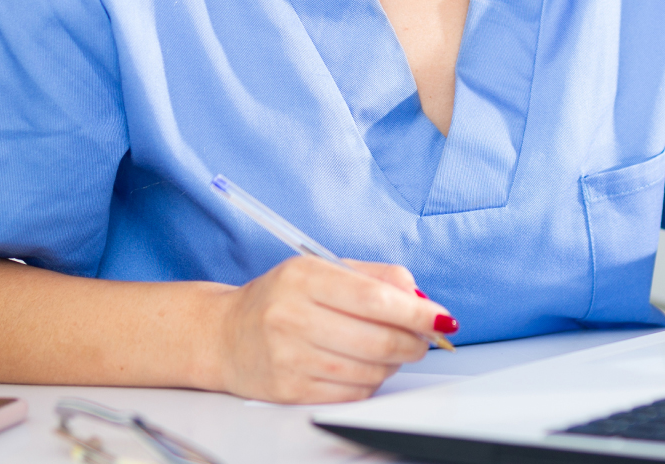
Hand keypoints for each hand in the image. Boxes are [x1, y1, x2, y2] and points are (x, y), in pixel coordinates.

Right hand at [211, 256, 457, 403]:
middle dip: (413, 342)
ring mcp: (289, 357)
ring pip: (369, 370)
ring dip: (393, 363)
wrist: (223, 335)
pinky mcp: (289, 390)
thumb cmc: (280, 299)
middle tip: (422, 339)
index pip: (375, 299)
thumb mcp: (321, 270)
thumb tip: (420, 297)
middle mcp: (292, 316)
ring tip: (389, 350)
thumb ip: (375, 277)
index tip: (441, 318)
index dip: (416, 312)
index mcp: (303, 278)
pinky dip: (370, 382)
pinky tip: (362, 367)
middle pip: (377, 340)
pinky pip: (351, 393)